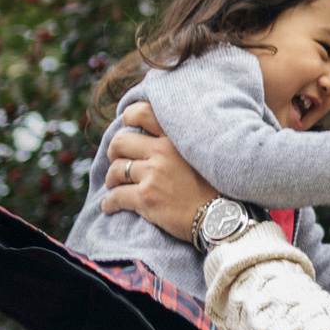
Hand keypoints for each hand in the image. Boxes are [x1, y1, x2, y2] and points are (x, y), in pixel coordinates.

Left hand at [100, 102, 220, 239]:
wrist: (220, 217)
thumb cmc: (214, 188)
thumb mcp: (202, 154)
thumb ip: (179, 144)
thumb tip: (154, 141)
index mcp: (176, 138)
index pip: (143, 113)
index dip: (129, 117)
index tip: (126, 124)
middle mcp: (162, 152)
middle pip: (120, 142)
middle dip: (113, 152)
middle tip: (116, 162)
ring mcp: (153, 174)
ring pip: (116, 170)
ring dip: (111, 179)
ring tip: (114, 186)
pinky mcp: (146, 197)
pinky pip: (116, 197)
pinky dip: (109, 203)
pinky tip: (110, 207)